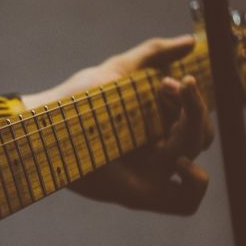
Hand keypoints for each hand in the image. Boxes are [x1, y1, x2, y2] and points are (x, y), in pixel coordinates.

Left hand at [29, 36, 214, 214]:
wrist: (45, 125)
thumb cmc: (76, 99)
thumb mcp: (117, 70)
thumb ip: (153, 54)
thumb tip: (191, 42)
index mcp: (154, 123)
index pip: (195, 115)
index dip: (193, 99)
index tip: (173, 81)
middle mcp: (155, 149)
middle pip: (200, 135)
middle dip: (195, 109)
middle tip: (166, 87)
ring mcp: (149, 173)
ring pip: (196, 160)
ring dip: (195, 130)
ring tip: (168, 120)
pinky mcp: (140, 195)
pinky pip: (186, 203)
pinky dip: (196, 183)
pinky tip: (180, 163)